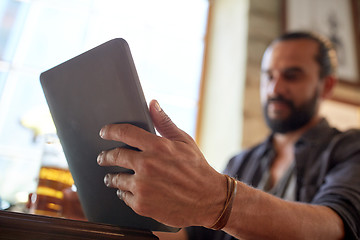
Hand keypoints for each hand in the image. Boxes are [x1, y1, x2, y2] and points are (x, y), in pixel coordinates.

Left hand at [97, 100, 226, 226]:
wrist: (208, 199)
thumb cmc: (197, 168)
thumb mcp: (184, 141)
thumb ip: (165, 122)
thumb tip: (152, 103)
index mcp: (157, 146)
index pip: (124, 133)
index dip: (110, 131)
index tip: (104, 132)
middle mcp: (147, 165)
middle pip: (114, 156)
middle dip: (105, 156)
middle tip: (103, 158)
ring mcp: (143, 186)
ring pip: (116, 179)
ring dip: (112, 177)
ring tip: (112, 178)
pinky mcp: (142, 204)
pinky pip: (124, 196)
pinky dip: (124, 193)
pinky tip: (128, 191)